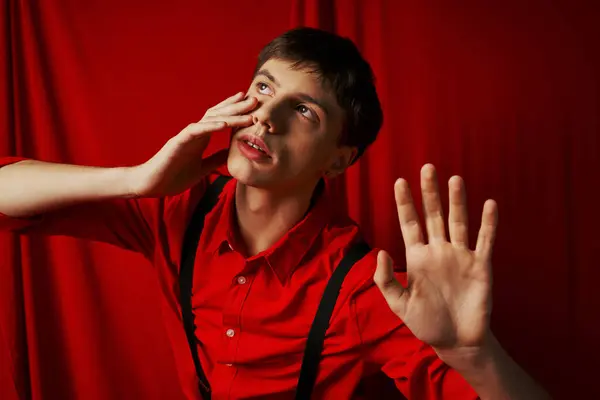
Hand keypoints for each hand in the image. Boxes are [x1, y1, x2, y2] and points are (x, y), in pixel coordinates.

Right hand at [127, 92, 256, 196]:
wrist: (152, 185)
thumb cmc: (173, 176)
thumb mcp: (202, 168)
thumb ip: (216, 159)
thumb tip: (231, 153)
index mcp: (201, 138)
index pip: (220, 119)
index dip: (235, 110)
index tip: (251, 104)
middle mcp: (195, 133)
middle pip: (218, 114)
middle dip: (237, 107)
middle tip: (255, 99)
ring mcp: (186, 136)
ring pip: (210, 120)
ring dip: (230, 114)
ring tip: (247, 110)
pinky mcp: (178, 142)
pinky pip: (196, 131)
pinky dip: (210, 126)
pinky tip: (224, 123)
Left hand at [374, 164, 497, 357]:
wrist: (456, 342)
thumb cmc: (426, 323)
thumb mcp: (398, 305)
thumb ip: (385, 280)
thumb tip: (380, 251)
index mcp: (417, 257)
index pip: (409, 223)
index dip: (404, 203)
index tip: (399, 181)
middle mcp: (438, 250)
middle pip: (433, 215)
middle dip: (429, 193)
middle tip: (427, 168)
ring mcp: (460, 256)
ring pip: (458, 222)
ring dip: (457, 201)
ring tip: (454, 179)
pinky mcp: (480, 265)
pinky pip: (484, 240)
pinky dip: (488, 223)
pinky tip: (489, 204)